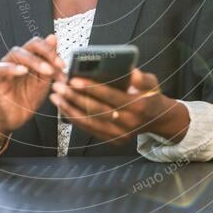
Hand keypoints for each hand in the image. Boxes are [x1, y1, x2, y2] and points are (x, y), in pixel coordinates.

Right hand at [0, 34, 66, 134]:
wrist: (17, 118)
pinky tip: (23, 71)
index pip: (41, 44)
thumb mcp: (45, 81)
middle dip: (46, 53)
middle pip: (30, 45)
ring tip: (46, 70)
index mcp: (31, 58)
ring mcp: (7, 66)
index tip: (63, 65)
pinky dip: (12, 68)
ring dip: (34, 60)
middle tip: (57, 65)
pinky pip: (1, 68)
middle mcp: (18, 59)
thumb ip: (50, 62)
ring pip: (17, 53)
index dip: (53, 51)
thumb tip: (54, 39)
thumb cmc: (29, 98)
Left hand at [49, 68, 188, 145]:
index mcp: (138, 106)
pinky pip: (90, 130)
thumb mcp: (151, 83)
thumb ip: (141, 78)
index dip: (91, 87)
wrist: (156, 119)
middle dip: (75, 97)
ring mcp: (120, 134)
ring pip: (90, 122)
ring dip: (70, 109)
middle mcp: (129, 123)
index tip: (73, 79)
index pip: (111, 96)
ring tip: (56, 96)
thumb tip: (131, 72)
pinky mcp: (113, 140)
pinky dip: (74, 119)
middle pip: (97, 110)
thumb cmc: (149, 95)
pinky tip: (63, 108)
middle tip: (58, 86)